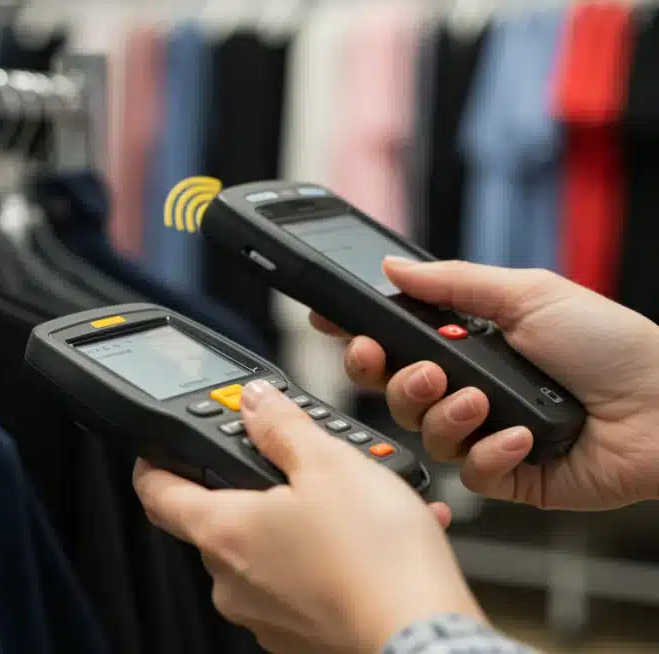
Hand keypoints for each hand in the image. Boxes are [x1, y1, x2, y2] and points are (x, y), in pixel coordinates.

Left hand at [134, 380, 483, 652]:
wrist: (425, 637)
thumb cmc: (376, 559)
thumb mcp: (330, 464)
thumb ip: (282, 427)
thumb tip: (255, 403)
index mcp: (222, 533)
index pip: (156, 493)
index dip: (153, 463)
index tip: (158, 448)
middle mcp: (231, 581)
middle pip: (219, 520)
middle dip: (255, 488)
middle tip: (297, 465)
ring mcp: (264, 615)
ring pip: (268, 552)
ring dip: (304, 523)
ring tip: (359, 505)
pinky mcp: (300, 638)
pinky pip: (303, 584)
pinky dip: (330, 559)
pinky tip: (375, 543)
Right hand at [311, 257, 658, 509]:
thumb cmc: (612, 344)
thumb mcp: (529, 293)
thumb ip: (452, 282)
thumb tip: (392, 267)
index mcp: (469, 344)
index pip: (396, 343)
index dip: (362, 338)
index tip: (339, 328)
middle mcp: (470, 389)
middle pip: (394, 392)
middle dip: (394, 380)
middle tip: (424, 370)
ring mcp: (487, 434)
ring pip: (424, 434)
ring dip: (448, 416)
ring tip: (485, 402)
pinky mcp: (509, 475)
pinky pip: (469, 474)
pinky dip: (492, 452)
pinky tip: (524, 436)